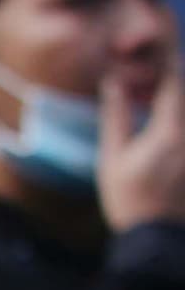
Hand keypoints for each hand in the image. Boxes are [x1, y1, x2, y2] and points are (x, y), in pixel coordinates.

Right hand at [100, 65, 184, 233]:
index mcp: (170, 132)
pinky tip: (164, 130)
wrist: (155, 237)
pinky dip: (177, 121)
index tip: (161, 52)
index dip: (169, 64)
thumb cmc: (129, 199)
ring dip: (175, 103)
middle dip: (174, 83)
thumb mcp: (113, 158)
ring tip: (157, 104)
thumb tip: (114, 84)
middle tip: (158, 79)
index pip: (175, 85)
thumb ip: (117, 117)